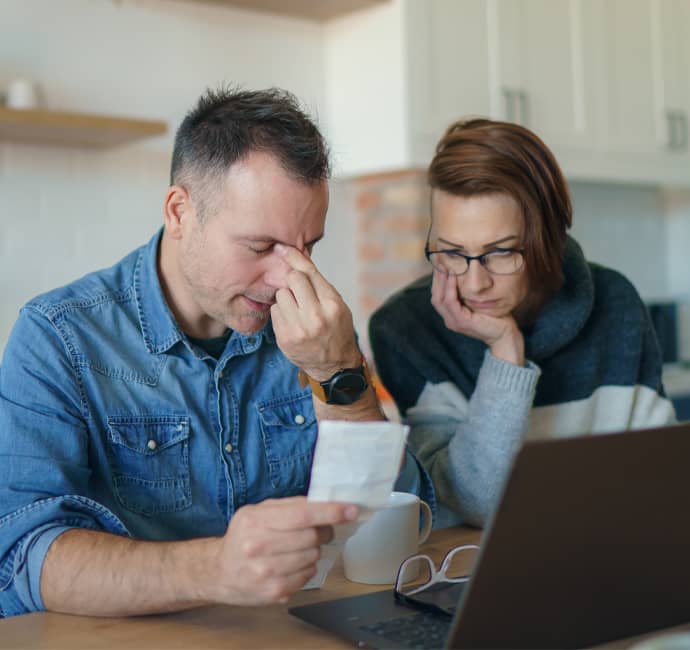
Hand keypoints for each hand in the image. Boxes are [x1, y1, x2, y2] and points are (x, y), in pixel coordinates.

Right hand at [213, 497, 357, 605]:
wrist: (218, 572)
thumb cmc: (243, 537)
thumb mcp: (258, 511)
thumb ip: (290, 505)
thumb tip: (324, 502)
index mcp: (255, 521)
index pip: (302, 515)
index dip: (330, 512)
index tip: (350, 510)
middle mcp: (258, 547)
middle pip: (311, 537)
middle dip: (323, 531)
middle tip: (320, 529)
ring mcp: (266, 573)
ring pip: (313, 556)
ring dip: (314, 550)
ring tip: (299, 547)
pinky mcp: (274, 592)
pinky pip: (308, 575)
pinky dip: (307, 567)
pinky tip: (292, 563)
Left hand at [271, 244, 360, 379]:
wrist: (334, 366)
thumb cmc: (336, 329)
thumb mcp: (336, 304)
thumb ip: (318, 282)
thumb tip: (296, 255)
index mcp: (332, 304)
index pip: (309, 272)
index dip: (295, 258)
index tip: (283, 248)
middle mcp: (316, 316)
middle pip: (292, 279)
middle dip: (293, 281)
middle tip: (299, 291)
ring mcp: (299, 329)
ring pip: (281, 294)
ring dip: (286, 298)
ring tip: (296, 309)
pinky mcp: (285, 338)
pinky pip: (274, 312)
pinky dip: (281, 313)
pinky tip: (291, 321)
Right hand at [431, 269, 524, 365]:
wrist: (505, 335)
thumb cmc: (496, 318)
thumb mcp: (479, 303)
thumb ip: (470, 294)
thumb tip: (469, 273)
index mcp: (452, 316)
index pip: (438, 296)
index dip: (437, 280)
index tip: (440, 263)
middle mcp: (449, 320)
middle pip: (435, 296)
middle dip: (436, 277)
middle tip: (438, 260)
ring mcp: (454, 322)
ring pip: (439, 298)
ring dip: (441, 280)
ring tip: (445, 265)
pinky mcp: (461, 322)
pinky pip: (451, 302)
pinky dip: (450, 288)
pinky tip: (452, 276)